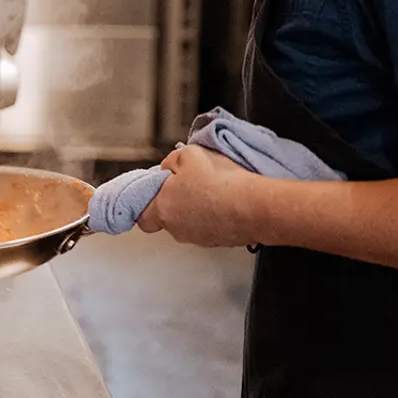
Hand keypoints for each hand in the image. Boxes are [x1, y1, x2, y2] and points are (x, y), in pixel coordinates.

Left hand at [137, 145, 264, 247]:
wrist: (255, 206)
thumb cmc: (220, 181)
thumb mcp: (188, 155)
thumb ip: (170, 162)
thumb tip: (168, 170)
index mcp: (162, 209)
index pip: (142, 216)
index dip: (148, 202)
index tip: (158, 190)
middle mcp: (177, 229)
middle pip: (168, 217)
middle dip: (175, 202)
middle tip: (190, 184)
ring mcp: (199, 238)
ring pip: (190, 223)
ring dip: (197, 209)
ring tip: (213, 191)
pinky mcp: (220, 242)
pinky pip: (210, 228)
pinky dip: (215, 217)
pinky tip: (226, 202)